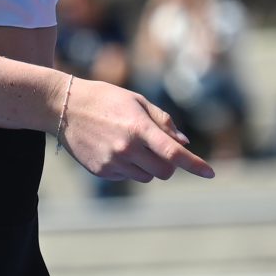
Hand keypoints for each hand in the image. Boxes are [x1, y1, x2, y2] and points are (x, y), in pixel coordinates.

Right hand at [58, 79, 215, 182]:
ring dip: (149, 166)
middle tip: (161, 149)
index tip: (210, 173)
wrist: (64, 107)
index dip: (194, 164)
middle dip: (169, 164)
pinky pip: (127, 176)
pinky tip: (115, 148)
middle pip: (164, 172)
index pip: (173, 153)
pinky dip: (130, 167)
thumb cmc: (106, 99)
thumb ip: (163, 122)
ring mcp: (112, 162)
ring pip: (147, 177)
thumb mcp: (137, 101)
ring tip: (132, 144)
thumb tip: (184, 143)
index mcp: (138, 128)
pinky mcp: (101, 171)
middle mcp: (126, 149)